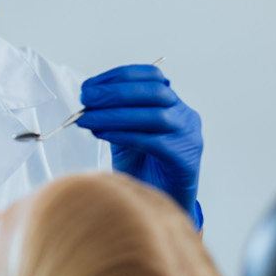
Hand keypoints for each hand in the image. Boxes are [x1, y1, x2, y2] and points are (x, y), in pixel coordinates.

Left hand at [76, 64, 202, 220]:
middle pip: (154, 92)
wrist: (161, 199)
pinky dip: (125, 135)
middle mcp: (185, 115)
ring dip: (115, 115)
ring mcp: (189, 136)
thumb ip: (113, 116)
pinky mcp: (185, 159)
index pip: (152, 76)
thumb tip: (86, 103)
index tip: (89, 84)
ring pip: (155, 116)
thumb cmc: (143, 165)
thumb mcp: (124, 133)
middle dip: (115, 92)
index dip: (120, 76)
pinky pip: (154, 142)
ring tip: (86, 119)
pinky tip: (102, 135)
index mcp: (172, 103)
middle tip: (85, 99)